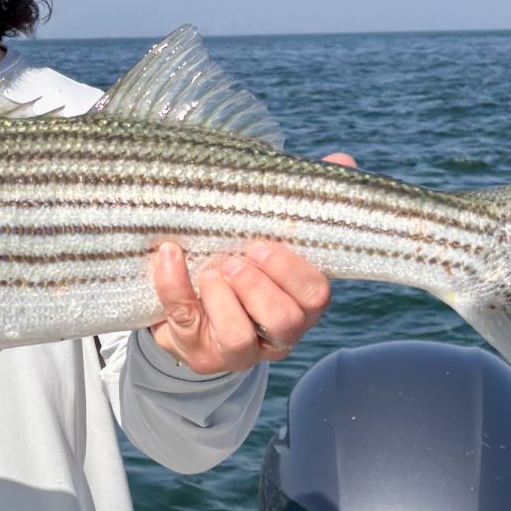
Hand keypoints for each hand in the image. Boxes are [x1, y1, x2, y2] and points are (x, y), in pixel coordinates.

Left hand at [148, 151, 355, 375]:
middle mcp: (276, 333)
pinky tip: (168, 256)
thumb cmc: (238, 261)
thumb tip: (342, 159)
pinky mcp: (197, 350)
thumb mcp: (267, 231)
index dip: (290, 271)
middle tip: (233, 260)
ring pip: (240, 338)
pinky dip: (174, 284)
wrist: (187, 304)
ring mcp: (237, 350)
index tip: (260, 244)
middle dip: (257, 287)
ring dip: (222, 297)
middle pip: (285, 321)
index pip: (315, 295)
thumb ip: (301, 199)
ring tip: (209, 270)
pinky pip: (185, 321)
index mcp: (300, 302)